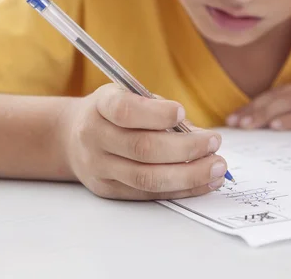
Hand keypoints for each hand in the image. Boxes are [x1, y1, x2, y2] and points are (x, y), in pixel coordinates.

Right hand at [59, 84, 227, 199]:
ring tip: (217, 168)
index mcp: (100, 106)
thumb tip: (201, 136)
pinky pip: (148, 193)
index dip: (155, 114)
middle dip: (185, 148)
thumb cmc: (114, 112)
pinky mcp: (109, 190)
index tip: (182, 112)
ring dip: (189, 175)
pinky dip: (181, 189)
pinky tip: (204, 182)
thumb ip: (160, 110)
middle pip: (142, 148)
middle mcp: (94, 137)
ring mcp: (99, 167)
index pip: (125, 111)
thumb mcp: (130, 96)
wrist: (72, 137)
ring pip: (147, 178)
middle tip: (215, 143)